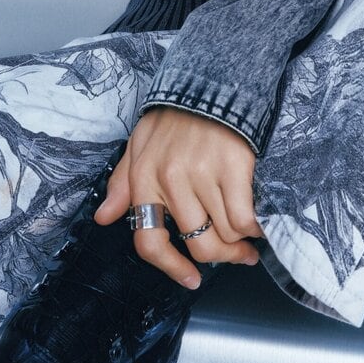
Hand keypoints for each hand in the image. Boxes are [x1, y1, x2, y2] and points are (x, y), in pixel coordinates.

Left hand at [94, 107, 263, 287]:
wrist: (208, 83)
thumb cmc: (173, 118)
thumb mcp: (138, 146)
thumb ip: (122, 185)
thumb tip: (104, 217)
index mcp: (143, 179)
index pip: (149, 241)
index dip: (172, 268)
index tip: (191, 279)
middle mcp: (170, 180)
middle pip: (198, 244)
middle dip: (222, 258)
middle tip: (237, 256)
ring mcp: (202, 174)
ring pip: (225, 234)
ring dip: (241, 242)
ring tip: (248, 236)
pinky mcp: (232, 167)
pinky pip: (245, 217)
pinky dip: (256, 227)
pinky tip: (259, 222)